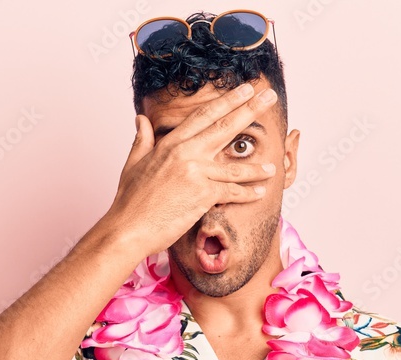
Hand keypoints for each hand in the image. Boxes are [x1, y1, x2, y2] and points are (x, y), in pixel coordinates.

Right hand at [103, 81, 278, 257]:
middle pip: (224, 127)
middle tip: (269, 96)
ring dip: (256, 167)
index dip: (228, 100)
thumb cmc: (129, 202)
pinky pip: (231, 192)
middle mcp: (185, 153)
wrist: (127, 229)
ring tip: (273, 166)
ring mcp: (195, 173)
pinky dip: (247, 194)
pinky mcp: (203, 195)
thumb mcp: (133, 164)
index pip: (204, 115)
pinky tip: (259, 193)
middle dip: (250, 110)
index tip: (245, 90)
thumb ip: (142, 140)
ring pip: (234, 166)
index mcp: (170, 143)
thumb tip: (140, 119)